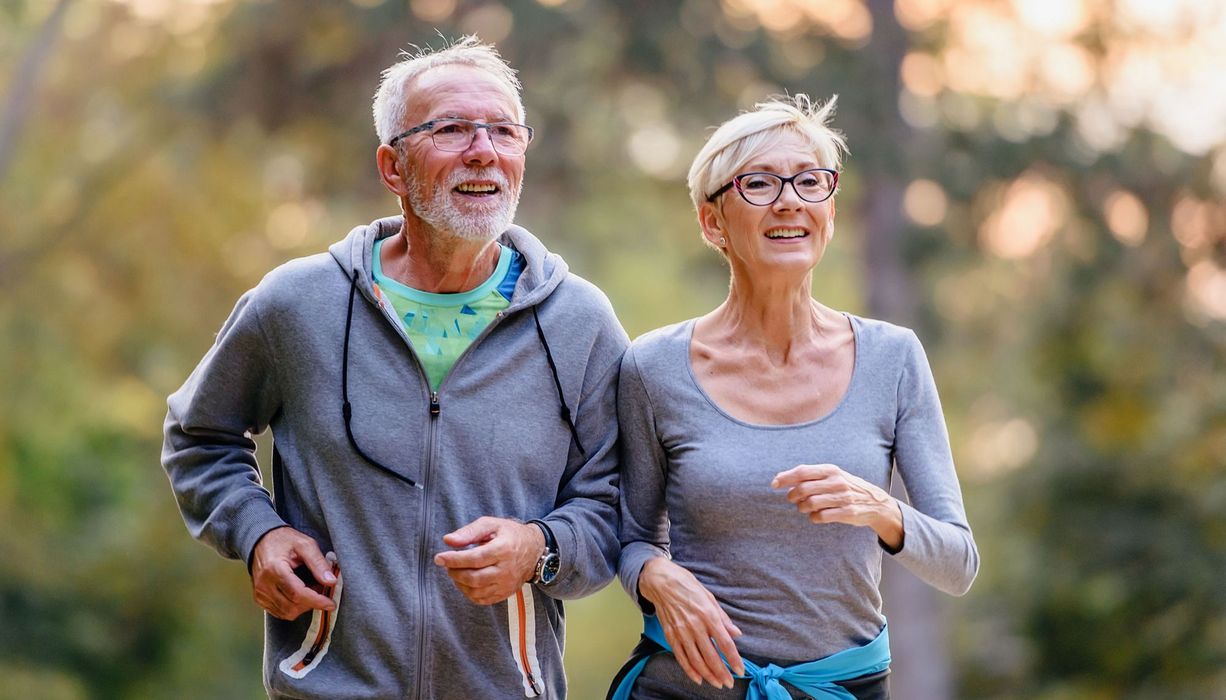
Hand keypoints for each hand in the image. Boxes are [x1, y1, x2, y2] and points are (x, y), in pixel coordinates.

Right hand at [250, 526, 337, 619]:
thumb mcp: (305, 544)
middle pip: (292, 607)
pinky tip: (299, 594)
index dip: (316, 601)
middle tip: (321, 590)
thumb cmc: (283, 540)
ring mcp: (260, 593)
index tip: (330, 604)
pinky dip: (293, 607)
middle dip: (311, 603)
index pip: (297, 594)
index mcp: (275, 569)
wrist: (261, 540)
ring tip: (309, 589)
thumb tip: (331, 581)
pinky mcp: (260, 598)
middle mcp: (264, 584)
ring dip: (303, 606)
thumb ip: (318, 563)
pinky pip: (279, 612)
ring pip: (286, 613)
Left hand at [433, 517, 544, 604]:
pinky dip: (468, 592)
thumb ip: (469, 531)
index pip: (475, 558)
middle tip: (448, 564)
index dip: (454, 560)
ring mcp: (506, 584)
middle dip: (455, 572)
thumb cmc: (510, 535)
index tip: (439, 558)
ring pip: (476, 591)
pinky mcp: (504, 593)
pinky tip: (465, 581)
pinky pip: (482, 599)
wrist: (534, 551)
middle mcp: (506, 570)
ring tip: (456, 571)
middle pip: (474, 578)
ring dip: (460, 583)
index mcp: (504, 549)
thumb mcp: (492, 524)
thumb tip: (448, 541)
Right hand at [637, 558, 743, 688]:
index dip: (733, 659)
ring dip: (708, 674)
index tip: (739, 670)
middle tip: (729, 683)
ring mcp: (681, 631)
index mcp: (708, 614)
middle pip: (711, 656)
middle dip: (722, 672)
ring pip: (696, 660)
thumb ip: (723, 618)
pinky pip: (681, 656)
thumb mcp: (709, 597)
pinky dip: (689, 670)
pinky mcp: (670, 635)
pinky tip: (698, 678)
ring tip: (717, 683)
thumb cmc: (687, 586)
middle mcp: (695, 625)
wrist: (661, 581)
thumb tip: (736, 633)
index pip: (724, 643)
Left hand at [772, 463, 903, 548]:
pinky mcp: (848, 512)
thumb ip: (810, 476)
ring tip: (804, 508)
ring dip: (802, 508)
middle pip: (803, 489)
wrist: (876, 502)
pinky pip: (821, 517)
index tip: (774, 484)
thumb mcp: (832, 476)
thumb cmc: (846, 487)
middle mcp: (837, 482)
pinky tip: (816, 516)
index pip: (802, 472)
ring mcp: (843, 498)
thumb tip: (780, 478)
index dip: (785, 478)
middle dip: (792, 496)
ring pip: (810, 504)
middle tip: (792, 500)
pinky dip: (814, 518)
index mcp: (831, 470)